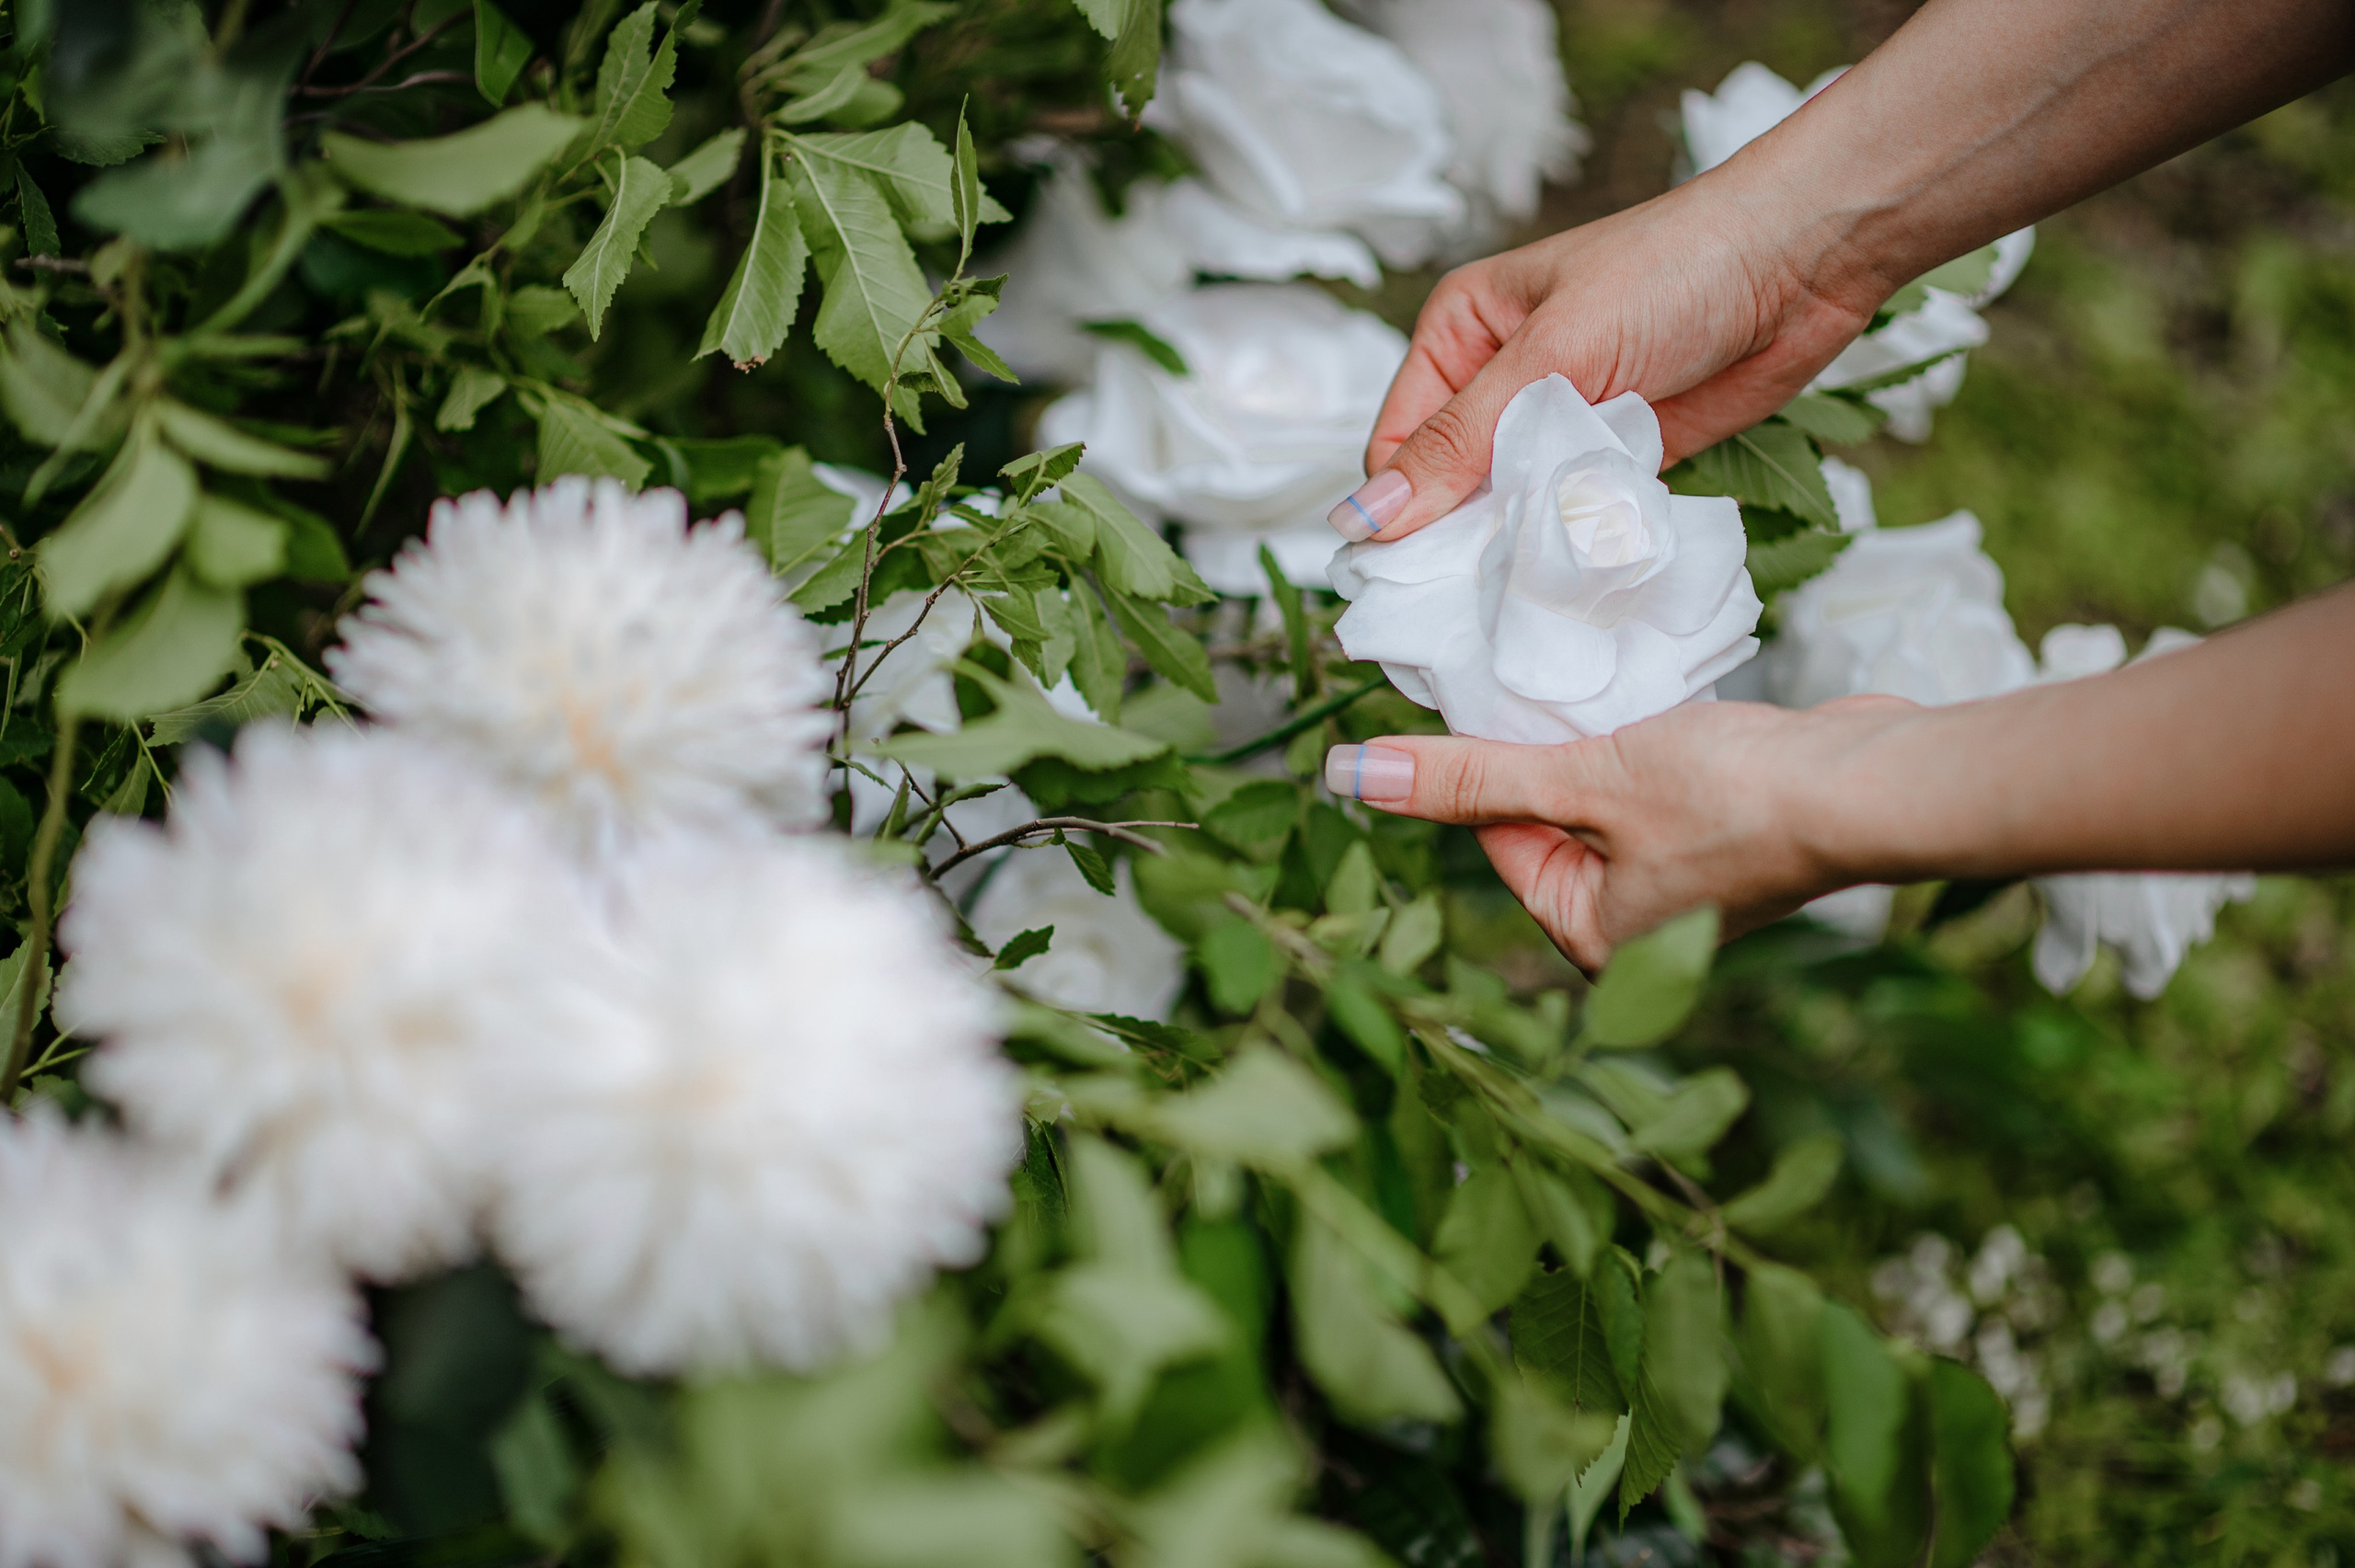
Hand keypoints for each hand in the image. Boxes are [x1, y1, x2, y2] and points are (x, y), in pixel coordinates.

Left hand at [1323, 697, 1914, 969]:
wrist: (1873, 783)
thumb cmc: (1736, 800)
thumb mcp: (1581, 778)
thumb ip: (1470, 775)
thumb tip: (1352, 775)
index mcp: (1593, 939)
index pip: (1498, 844)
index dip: (1490, 768)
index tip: (1490, 701)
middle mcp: (1638, 925)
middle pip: (1547, 821)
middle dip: (1545, 754)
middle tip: (1550, 692)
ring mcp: (1686, 883)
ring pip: (1601, 797)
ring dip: (1595, 744)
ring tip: (1613, 704)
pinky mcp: (1725, 835)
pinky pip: (1653, 786)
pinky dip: (1645, 744)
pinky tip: (1657, 708)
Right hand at [1330, 177, 1880, 542]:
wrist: (1803, 262)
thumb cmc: (1674, 270)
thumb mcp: (1551, 353)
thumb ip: (1461, 442)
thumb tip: (1364, 519)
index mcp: (1461, 335)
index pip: (1399, 446)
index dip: (1400, 512)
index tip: (1414, 580)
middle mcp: (1501, 381)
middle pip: (1449, 487)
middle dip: (1459, 539)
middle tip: (1470, 603)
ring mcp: (1562, 422)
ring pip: (1512, 508)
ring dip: (1521, 545)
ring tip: (1526, 588)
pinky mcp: (1618, 456)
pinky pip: (1573, 515)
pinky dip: (1575, 541)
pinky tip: (1578, 569)